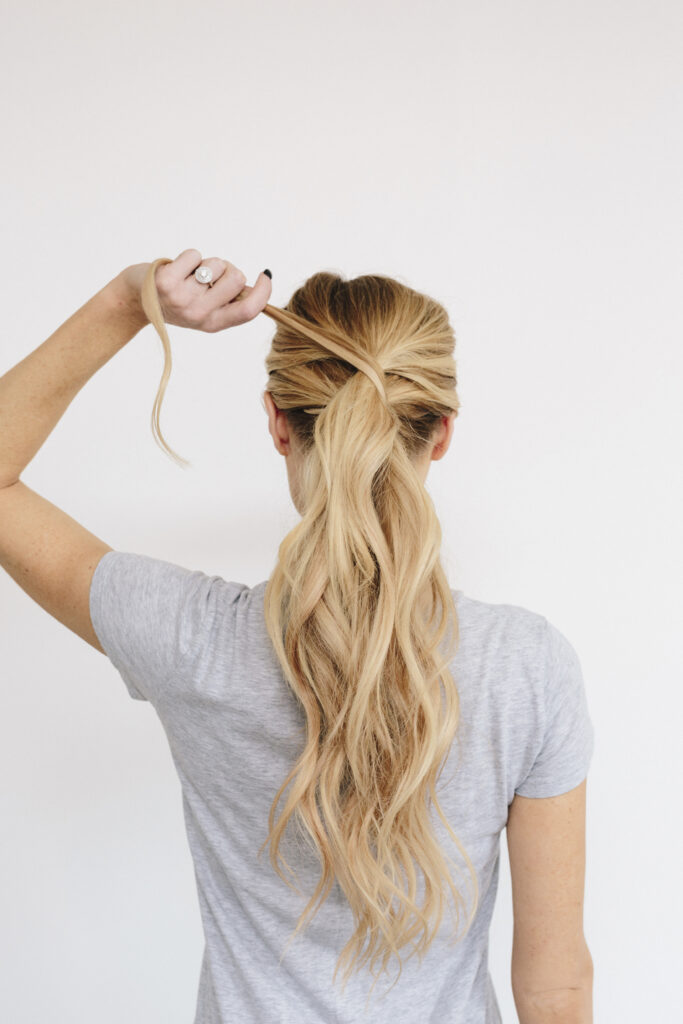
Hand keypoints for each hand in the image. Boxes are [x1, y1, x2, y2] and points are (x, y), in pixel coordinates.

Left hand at [119, 249, 272, 333]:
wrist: (138, 299)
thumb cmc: (178, 299)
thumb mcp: (205, 308)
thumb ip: (229, 300)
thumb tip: (259, 282)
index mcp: (213, 324)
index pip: (248, 311)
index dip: (263, 291)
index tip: (264, 275)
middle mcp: (199, 315)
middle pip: (236, 279)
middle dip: (227, 269)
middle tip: (210, 275)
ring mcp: (182, 299)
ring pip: (216, 264)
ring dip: (206, 263)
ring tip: (190, 274)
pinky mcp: (166, 282)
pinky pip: (195, 255)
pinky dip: (189, 256)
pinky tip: (178, 269)